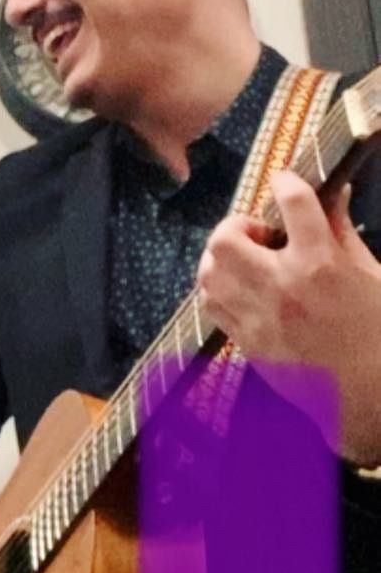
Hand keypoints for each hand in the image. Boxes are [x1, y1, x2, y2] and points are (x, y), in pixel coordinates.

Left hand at [197, 170, 380, 462]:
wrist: (369, 393)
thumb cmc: (377, 329)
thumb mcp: (370, 272)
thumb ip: (340, 232)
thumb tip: (333, 192)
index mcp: (320, 265)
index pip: (292, 204)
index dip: (286, 182)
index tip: (283, 179)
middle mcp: (281, 288)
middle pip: (226, 241)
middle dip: (235, 226)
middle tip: (257, 234)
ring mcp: (258, 318)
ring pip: (208, 274)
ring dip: (220, 258)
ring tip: (245, 260)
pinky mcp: (247, 342)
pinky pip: (212, 305)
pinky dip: (218, 288)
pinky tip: (239, 287)